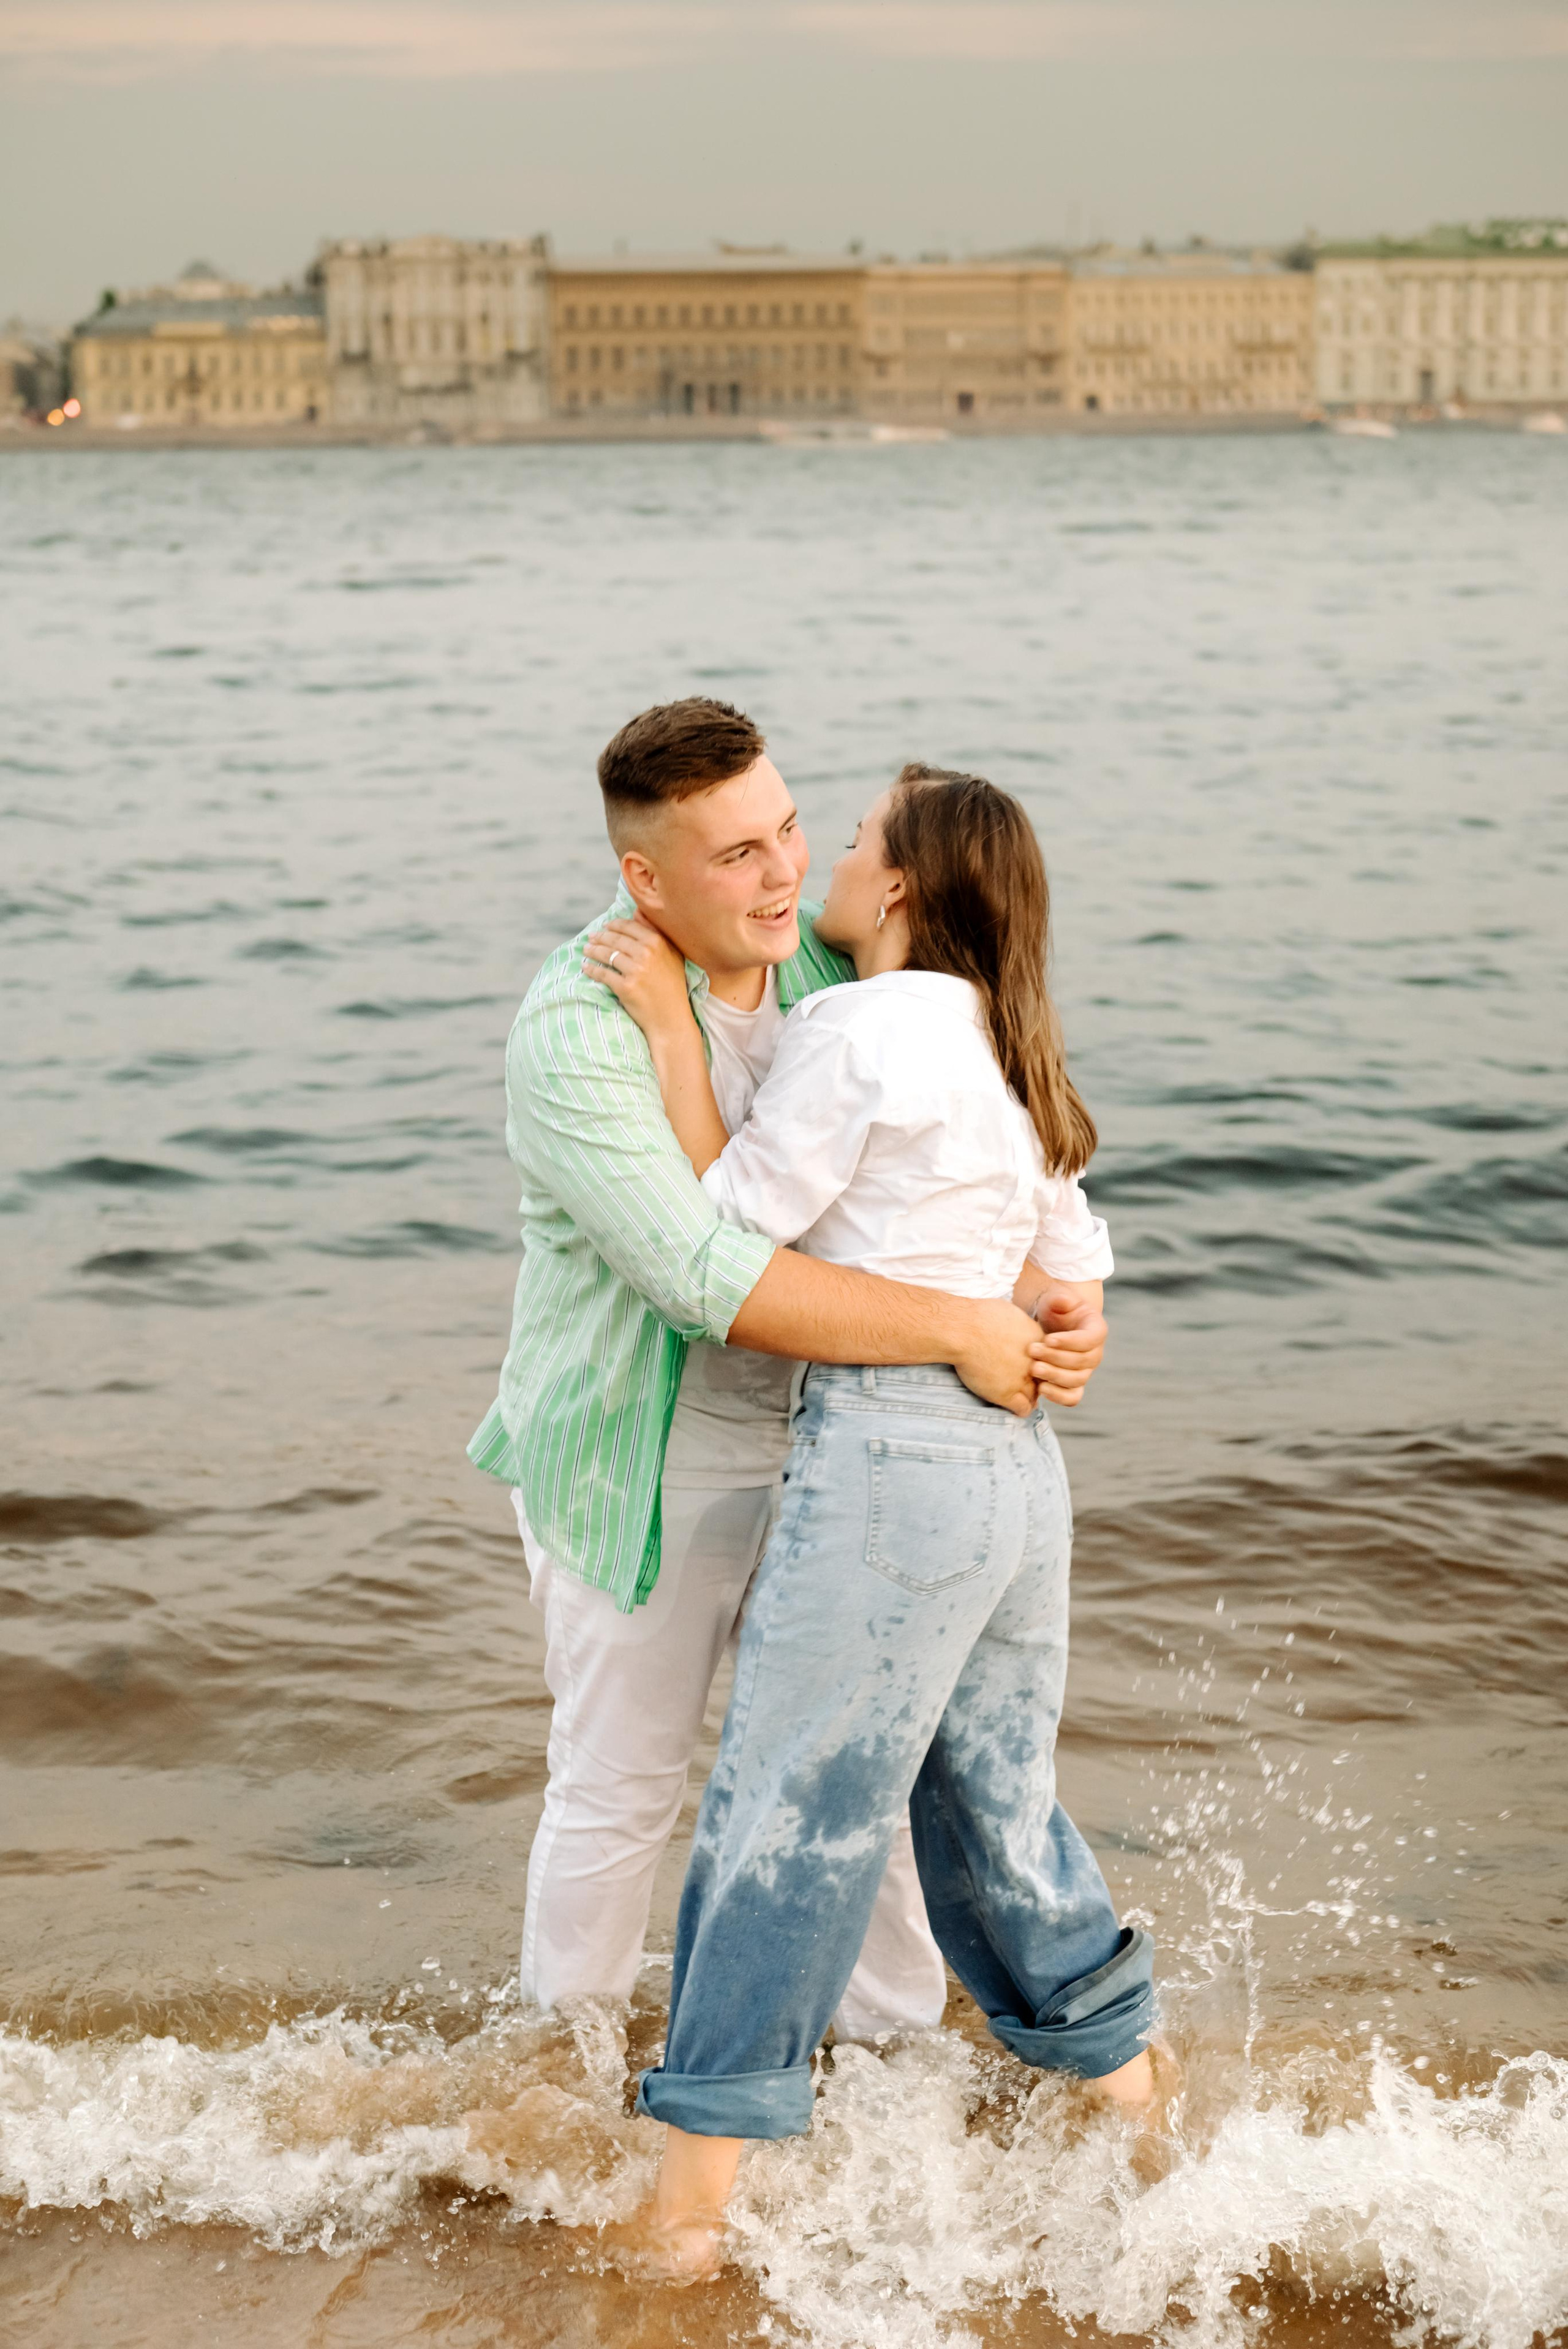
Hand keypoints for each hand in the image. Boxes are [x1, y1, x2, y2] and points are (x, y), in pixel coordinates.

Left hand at [583, 916, 691, 1037]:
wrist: (671, 1018)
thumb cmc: (673, 986)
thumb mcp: (673, 955)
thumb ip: (656, 932)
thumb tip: (636, 911)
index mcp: (657, 942)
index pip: (628, 927)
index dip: (613, 925)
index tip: (604, 927)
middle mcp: (646, 954)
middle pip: (615, 940)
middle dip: (599, 937)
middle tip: (590, 937)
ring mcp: (635, 970)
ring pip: (607, 955)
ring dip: (593, 951)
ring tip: (586, 949)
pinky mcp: (625, 987)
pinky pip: (603, 974)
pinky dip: (592, 970)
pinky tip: (586, 967)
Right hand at [952, 1297, 1054, 1417]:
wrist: (965, 1330)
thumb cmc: (980, 1316)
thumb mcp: (1010, 1313)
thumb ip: (1019, 1325)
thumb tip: (1014, 1324)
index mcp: (1038, 1341)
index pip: (1048, 1360)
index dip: (1038, 1365)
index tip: (1026, 1366)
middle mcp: (1036, 1361)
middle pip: (1045, 1379)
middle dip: (1035, 1382)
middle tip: (1023, 1383)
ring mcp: (1023, 1379)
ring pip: (1034, 1396)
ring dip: (1028, 1398)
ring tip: (1018, 1398)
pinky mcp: (1007, 1393)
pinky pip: (1023, 1409)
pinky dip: (1019, 1409)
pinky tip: (1010, 1404)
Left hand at [1031, 1291, 1108, 1408]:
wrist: (1052, 1325)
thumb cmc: (1056, 1309)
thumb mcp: (1057, 1299)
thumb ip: (1060, 1299)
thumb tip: (1062, 1300)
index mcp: (1096, 1330)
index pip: (1090, 1339)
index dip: (1070, 1342)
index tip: (1048, 1339)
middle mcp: (1095, 1353)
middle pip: (1082, 1362)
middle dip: (1055, 1358)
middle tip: (1032, 1351)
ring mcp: (1086, 1371)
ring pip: (1077, 1380)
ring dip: (1054, 1376)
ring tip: (1033, 1368)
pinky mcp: (1074, 1384)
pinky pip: (1073, 1397)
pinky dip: (1059, 1397)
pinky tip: (1041, 1388)